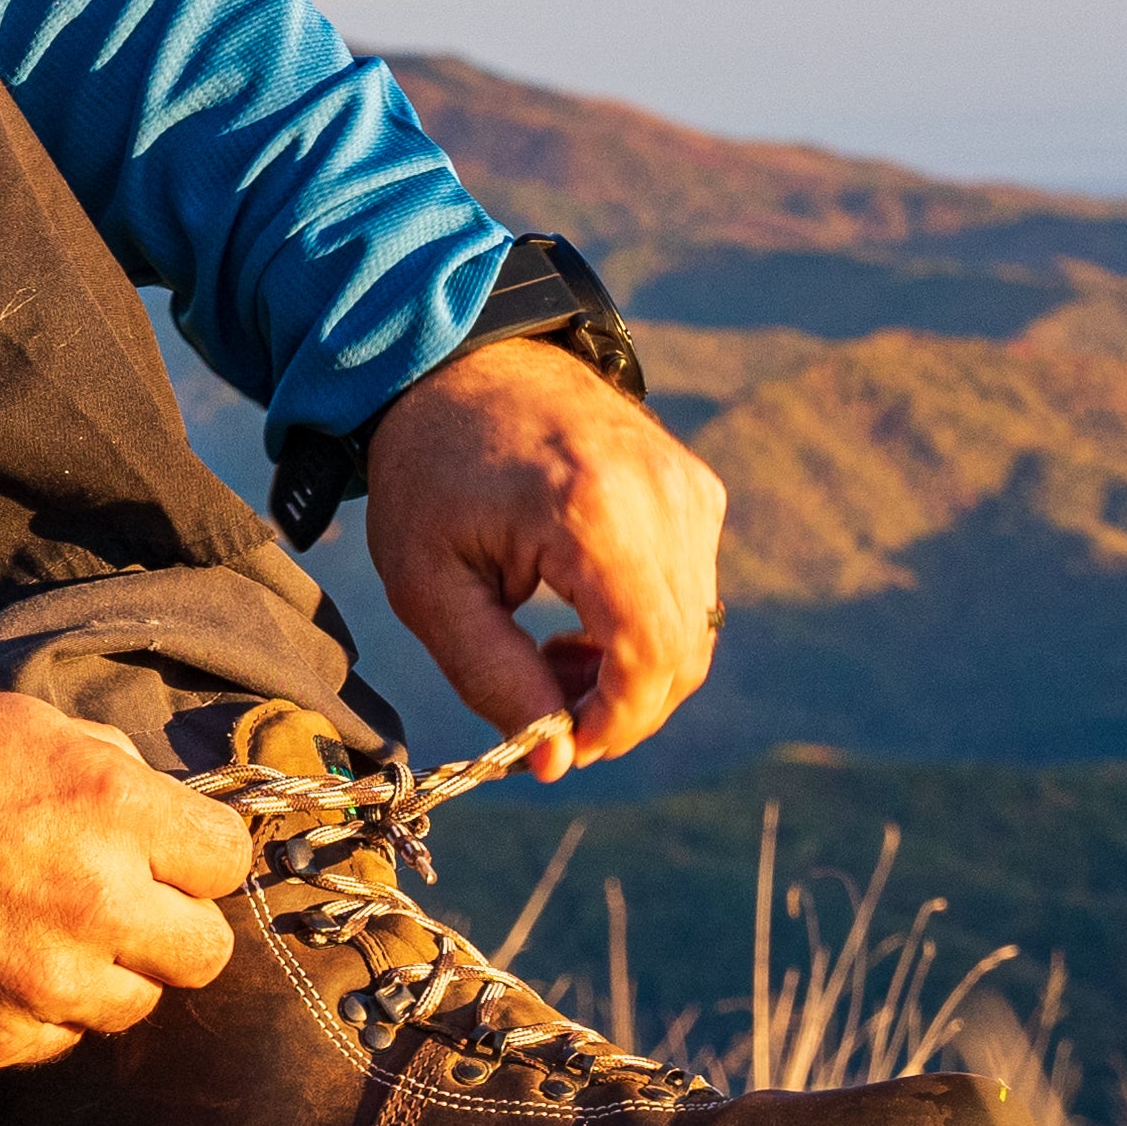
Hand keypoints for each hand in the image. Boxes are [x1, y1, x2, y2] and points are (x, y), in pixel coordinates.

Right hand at [0, 685, 253, 1069]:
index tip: (168, 852)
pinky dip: (41, 1011)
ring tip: (39, 934)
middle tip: (119, 903)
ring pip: (137, 1002)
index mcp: (114, 808)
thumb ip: (103, 764)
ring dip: (106, 974)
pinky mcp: (4, 1038)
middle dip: (171, 926)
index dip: (198, 855)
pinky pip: (63, 1038)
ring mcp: (53, 982)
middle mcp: (101, 903)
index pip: (227, 856)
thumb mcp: (16, 727)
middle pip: (206, 951)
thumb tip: (154, 798)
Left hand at [363, 337, 725, 780]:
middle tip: (546, 710)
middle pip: (683, 654)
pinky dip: (647, 630)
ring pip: (696, 632)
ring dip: (632, 672)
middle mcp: (663, 495)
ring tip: (551, 654)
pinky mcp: (696, 490)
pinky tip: (582, 616)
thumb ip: (493, 678)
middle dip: (623, 709)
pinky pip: (694, 593)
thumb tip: (556, 761)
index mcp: (594, 511)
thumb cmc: (432, 472)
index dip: (615, 723)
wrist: (463, 364)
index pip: (650, 656)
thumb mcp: (430, 586)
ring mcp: (689, 488)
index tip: (561, 746)